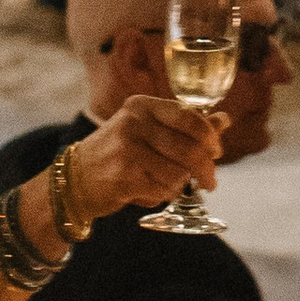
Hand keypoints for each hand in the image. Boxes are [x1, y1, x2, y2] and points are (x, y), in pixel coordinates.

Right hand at [66, 90, 220, 221]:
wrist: (74, 180)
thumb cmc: (118, 152)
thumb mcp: (148, 129)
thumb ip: (187, 125)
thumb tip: (225, 120)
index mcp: (142, 106)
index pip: (189, 117)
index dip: (210, 136)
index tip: (217, 151)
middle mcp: (134, 124)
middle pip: (189, 149)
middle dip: (205, 169)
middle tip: (210, 182)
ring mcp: (127, 151)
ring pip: (179, 173)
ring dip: (180, 184)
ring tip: (167, 183)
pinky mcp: (124, 178)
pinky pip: (163, 190)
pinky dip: (164, 194)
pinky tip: (150, 189)